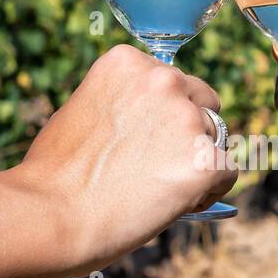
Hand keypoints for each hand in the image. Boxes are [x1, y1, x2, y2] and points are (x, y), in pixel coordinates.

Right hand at [15, 45, 236, 273]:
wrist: (50, 216)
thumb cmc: (54, 174)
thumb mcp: (84, 110)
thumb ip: (124, 103)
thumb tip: (151, 120)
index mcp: (129, 61)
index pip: (171, 81)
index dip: (161, 115)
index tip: (141, 140)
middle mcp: (163, 79)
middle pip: (204, 103)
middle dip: (187, 131)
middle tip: (155, 166)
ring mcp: (187, 119)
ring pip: (216, 139)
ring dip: (196, 162)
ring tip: (156, 189)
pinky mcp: (205, 160)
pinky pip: (227, 173)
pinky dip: (207, 191)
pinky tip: (175, 203)